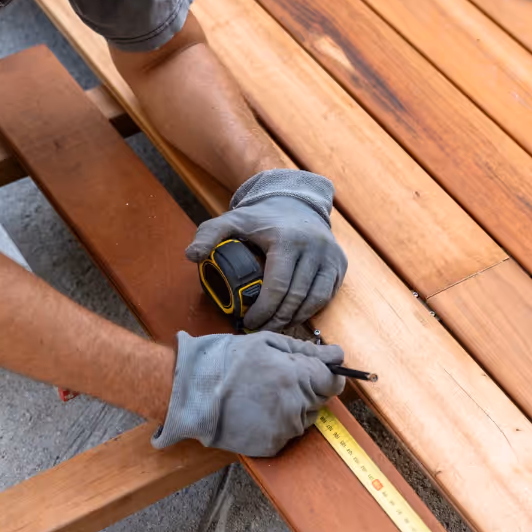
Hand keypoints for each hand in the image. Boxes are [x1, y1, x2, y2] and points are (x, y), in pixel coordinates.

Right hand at [152, 331, 344, 457]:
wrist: (189, 393)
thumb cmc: (224, 361)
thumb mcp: (263, 342)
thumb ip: (304, 349)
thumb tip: (337, 354)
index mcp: (295, 376)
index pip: (333, 380)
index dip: (327, 373)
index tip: (314, 369)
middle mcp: (294, 406)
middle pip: (320, 399)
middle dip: (307, 387)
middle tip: (277, 378)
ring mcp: (283, 429)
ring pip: (305, 417)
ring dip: (293, 406)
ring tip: (263, 393)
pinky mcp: (271, 446)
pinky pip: (287, 433)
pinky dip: (278, 422)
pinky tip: (256, 409)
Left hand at [186, 169, 346, 330]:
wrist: (296, 202)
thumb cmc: (261, 218)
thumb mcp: (232, 220)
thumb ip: (209, 235)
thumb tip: (192, 255)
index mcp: (287, 240)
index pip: (277, 286)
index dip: (264, 310)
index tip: (249, 321)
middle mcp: (313, 247)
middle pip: (296, 297)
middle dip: (277, 320)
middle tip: (261, 329)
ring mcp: (330, 256)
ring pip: (315, 300)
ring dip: (294, 319)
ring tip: (275, 326)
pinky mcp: (339, 263)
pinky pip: (327, 295)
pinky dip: (311, 310)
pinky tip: (294, 316)